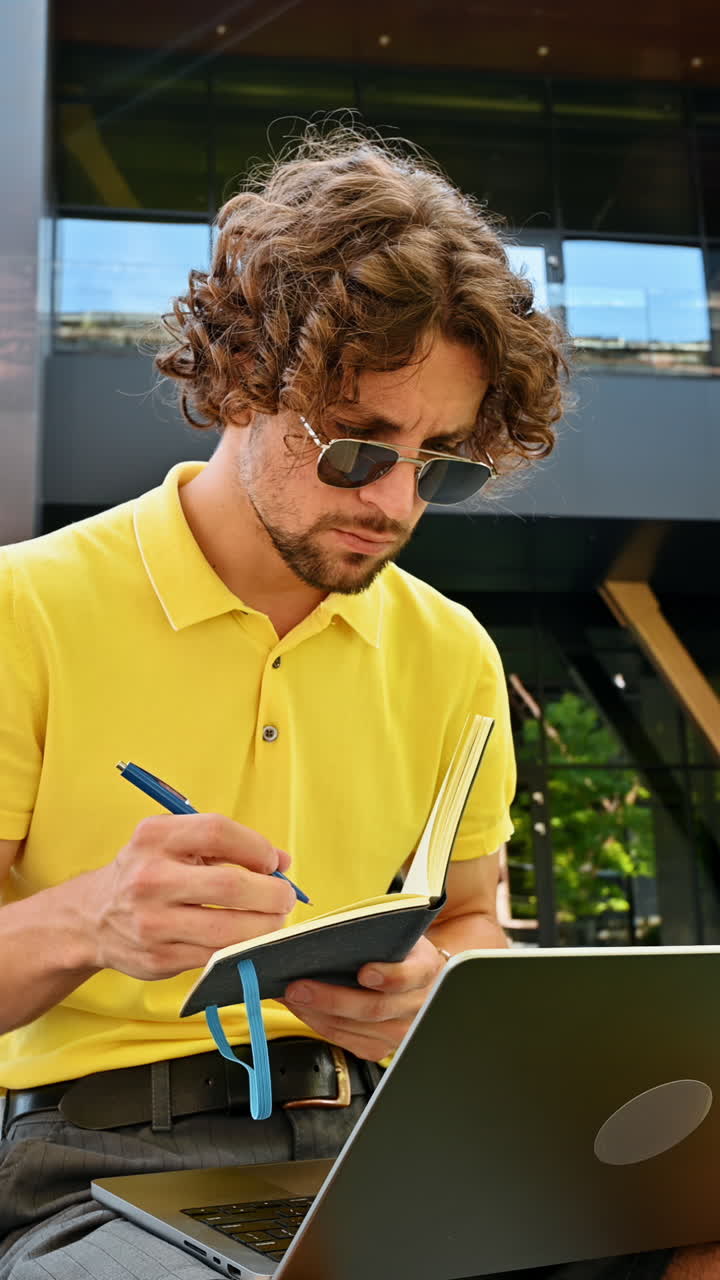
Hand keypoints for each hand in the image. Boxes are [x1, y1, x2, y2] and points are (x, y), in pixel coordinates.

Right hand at [75, 814, 296, 980]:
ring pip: (228, 930)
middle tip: (285, 898)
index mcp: (155, 837)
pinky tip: (248, 940)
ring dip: (264, 927)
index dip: (256, 847)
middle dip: (272, 894)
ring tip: (274, 921)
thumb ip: (229, 847)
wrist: (93, 917)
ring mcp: (152, 922)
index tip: (271, 862)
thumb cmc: (148, 872)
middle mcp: (150, 878)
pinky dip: (241, 949)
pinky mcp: (158, 958)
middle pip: (230, 885)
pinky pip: (215, 956)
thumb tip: (284, 862)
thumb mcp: (176, 844)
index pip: (218, 832)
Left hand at [280, 935, 444, 1061]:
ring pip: (355, 1028)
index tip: (364, 971)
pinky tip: (303, 1010)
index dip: (389, 976)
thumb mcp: (396, 934)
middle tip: (299, 986)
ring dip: (317, 1013)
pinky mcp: (381, 1048)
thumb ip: (375, 934)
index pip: (409, 976)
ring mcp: (400, 1032)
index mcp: (426, 969)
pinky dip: (319, 1025)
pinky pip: (346, 1041)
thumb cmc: (399, 951)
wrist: (415, 976)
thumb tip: (327, 934)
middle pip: (374, 1008)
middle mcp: (418, 1006)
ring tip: (291, 996)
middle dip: (331, 998)